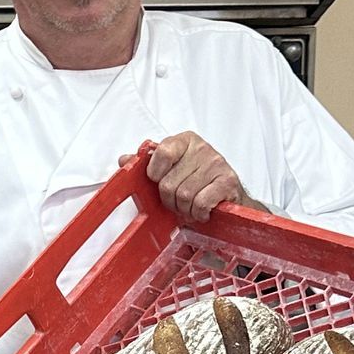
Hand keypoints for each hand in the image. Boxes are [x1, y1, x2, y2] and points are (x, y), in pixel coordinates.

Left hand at [135, 132, 255, 223]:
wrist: (229, 197)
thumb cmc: (197, 183)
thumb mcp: (171, 170)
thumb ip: (148, 164)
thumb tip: (124, 159)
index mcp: (184, 141)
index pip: (161, 152)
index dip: (155, 174)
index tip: (160, 181)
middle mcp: (202, 148)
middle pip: (169, 183)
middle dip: (171, 200)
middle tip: (180, 201)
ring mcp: (217, 164)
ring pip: (184, 196)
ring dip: (185, 209)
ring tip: (192, 206)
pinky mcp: (228, 181)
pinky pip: (200, 203)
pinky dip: (198, 213)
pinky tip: (203, 211)